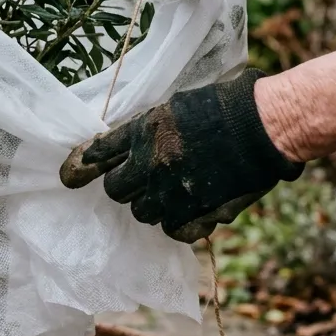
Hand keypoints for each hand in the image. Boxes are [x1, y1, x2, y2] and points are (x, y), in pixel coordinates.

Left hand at [59, 70, 303, 241]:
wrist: (265, 125)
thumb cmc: (224, 105)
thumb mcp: (175, 106)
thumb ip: (147, 129)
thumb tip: (125, 150)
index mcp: (143, 131)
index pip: (98, 153)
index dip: (81, 166)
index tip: (70, 176)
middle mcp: (151, 164)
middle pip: (116, 191)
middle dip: (126, 187)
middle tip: (144, 181)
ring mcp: (173, 192)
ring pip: (143, 213)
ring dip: (153, 205)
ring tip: (174, 192)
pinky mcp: (198, 213)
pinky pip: (173, 230)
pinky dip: (179, 223)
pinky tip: (191, 208)